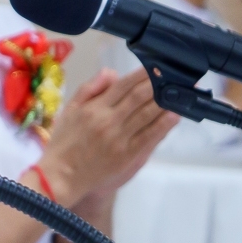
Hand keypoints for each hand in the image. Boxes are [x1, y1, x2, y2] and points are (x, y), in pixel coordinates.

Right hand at [38, 68, 178, 203]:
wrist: (61, 176)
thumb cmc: (64, 143)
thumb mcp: (69, 111)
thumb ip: (89, 90)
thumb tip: (111, 72)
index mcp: (93, 108)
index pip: (123, 85)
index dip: (142, 74)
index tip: (156, 66)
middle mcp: (108, 120)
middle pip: (139, 96)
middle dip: (158, 83)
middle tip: (173, 75)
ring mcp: (119, 138)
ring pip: (148, 114)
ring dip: (166, 101)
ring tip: (180, 91)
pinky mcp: (128, 154)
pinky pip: (150, 136)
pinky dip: (164, 124)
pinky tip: (174, 114)